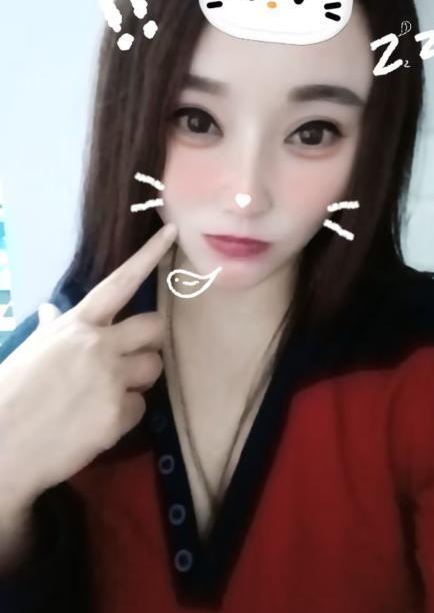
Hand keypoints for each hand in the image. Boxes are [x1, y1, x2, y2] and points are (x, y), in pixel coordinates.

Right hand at [0, 223, 176, 502]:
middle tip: (130, 358)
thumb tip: (53, 311)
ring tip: (107, 394)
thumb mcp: (30, 351)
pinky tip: (97, 423)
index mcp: (75, 324)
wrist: (0, 445)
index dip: (149, 255)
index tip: (172, 232)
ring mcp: (112, 378)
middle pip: (155, 327)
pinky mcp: (118, 414)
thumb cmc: (10, 393)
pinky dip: (125, 415)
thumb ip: (52, 329)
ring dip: (138, 380)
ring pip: (154, 368)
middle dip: (149, 342)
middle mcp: (99, 344)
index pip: (120, 282)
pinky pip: (141, 408)